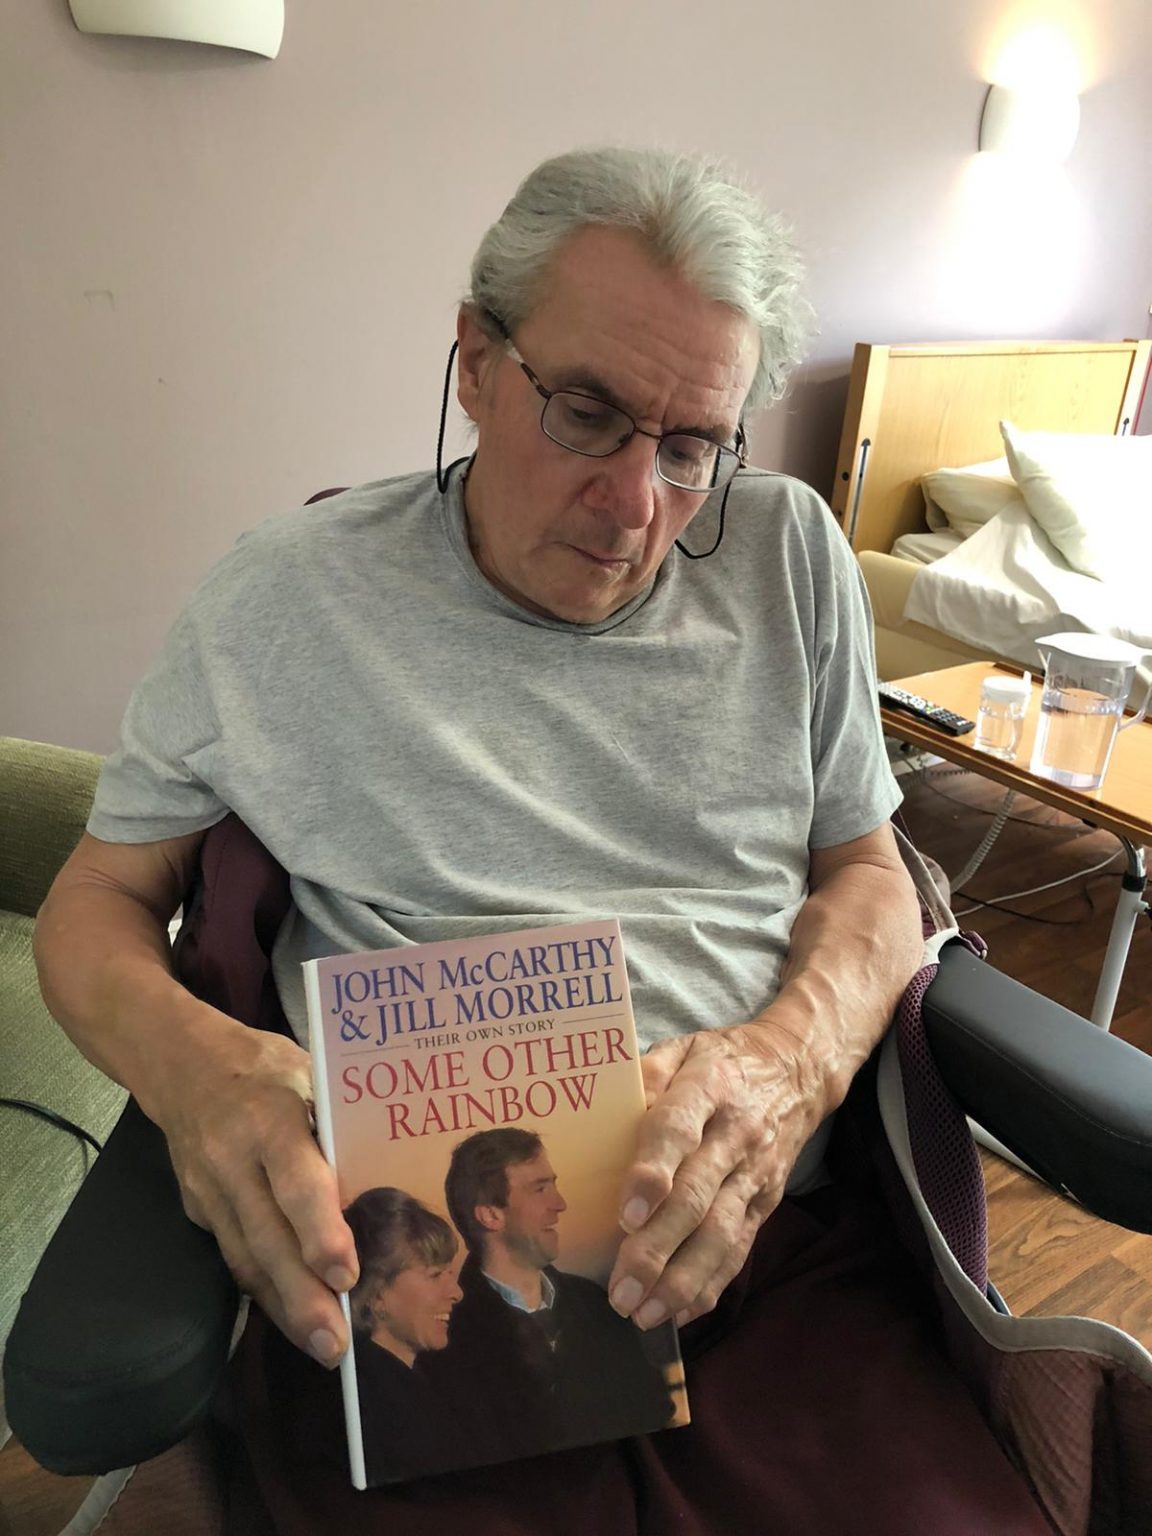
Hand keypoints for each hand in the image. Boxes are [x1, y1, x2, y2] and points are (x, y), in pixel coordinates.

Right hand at [149, 1010, 358, 1366]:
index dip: (319, 1231)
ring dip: (283, 1309)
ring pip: (245, 1258)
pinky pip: (233, 1255)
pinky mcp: (198, 1208)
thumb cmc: (265, 1065)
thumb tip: (393, 1168)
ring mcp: (208, 1188)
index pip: (295, 1181)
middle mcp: (232, 1159)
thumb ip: (338, 1121)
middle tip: (338, 1346)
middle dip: (302, 1296)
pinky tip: (292, 1317)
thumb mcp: (308, 1072)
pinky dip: (263, 1290)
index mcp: (268, 1117)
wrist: (181, 1063)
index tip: (346, 1274)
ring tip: (321, 1348)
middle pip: (267, 1236)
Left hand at [607, 1017, 824, 1330]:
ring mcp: (755, 1175)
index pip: (679, 1132)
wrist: (797, 1071)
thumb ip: (646, 1074)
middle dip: (657, 1250)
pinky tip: (678, 1314)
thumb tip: (602, 1108)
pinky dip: (709, 1286)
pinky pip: (739, 1250)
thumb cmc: (722, 1062)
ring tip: (642, 1314)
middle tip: (620, 1290)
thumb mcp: (684, 1048)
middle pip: (697, 1198)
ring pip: (721, 1235)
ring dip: (681, 1281)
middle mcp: (736, 1136)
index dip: (652, 1174)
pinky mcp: (766, 1203)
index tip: (625, 1215)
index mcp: (709, 1088)